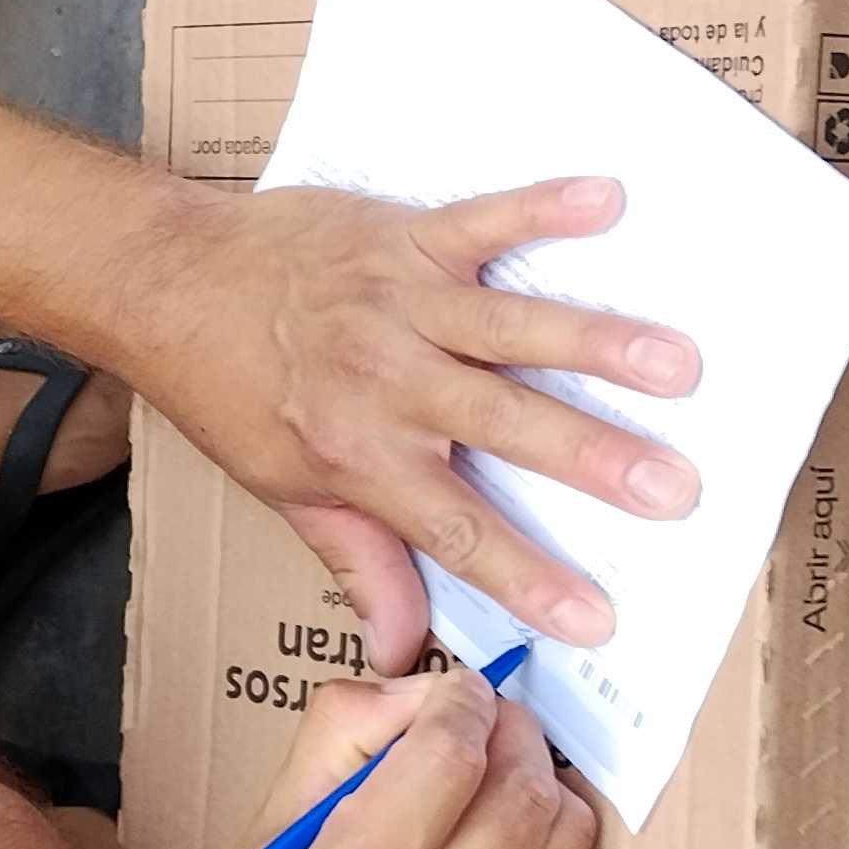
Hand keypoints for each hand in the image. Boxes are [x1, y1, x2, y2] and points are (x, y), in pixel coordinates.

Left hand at [150, 175, 700, 664]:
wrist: (172, 284)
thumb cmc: (232, 392)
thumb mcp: (285, 489)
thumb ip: (359, 562)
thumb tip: (400, 649)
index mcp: (360, 456)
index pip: (454, 532)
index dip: (525, 577)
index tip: (597, 616)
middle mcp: (387, 382)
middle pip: (504, 427)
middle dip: (593, 459)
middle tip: (677, 487)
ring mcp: (399, 304)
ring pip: (509, 328)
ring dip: (596, 342)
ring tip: (676, 363)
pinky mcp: (403, 238)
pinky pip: (482, 219)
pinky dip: (541, 207)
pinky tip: (608, 199)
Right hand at [158, 666, 595, 848]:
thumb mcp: (277, 807)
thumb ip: (351, 724)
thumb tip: (434, 692)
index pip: (452, 754)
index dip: (461, 701)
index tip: (454, 692)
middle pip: (523, 788)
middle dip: (510, 732)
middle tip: (483, 722)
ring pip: (567, 830)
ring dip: (537, 781)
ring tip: (494, 777)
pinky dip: (538, 843)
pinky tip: (491, 843)